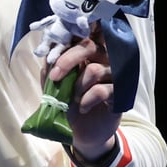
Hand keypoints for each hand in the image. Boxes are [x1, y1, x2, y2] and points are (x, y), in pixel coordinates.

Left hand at [46, 33, 120, 161]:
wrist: (81, 132)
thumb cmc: (68, 103)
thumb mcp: (53, 84)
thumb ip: (51, 67)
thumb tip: (48, 52)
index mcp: (87, 52)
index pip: (84, 34)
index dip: (71, 35)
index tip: (56, 45)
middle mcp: (103, 59)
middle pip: (90, 45)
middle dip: (68, 59)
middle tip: (55, 76)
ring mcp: (113, 75)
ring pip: (95, 70)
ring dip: (78, 86)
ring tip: (73, 99)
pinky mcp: (119, 93)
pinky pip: (101, 90)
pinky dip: (87, 100)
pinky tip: (83, 108)